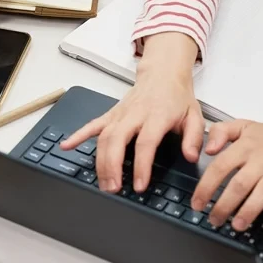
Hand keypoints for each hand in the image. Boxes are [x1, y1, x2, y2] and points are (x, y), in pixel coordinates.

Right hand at [61, 33, 202, 192]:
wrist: (163, 73)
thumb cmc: (178, 97)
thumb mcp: (195, 116)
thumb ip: (194, 138)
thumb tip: (191, 157)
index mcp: (157, 116)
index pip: (145, 143)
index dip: (141, 165)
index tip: (139, 185)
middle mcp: (135, 114)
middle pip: (117, 140)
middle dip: (112, 166)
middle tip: (113, 188)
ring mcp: (120, 114)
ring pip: (103, 136)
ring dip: (99, 161)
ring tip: (102, 183)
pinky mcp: (111, 114)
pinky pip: (92, 124)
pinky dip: (78, 135)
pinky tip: (67, 146)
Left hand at [192, 118, 262, 232]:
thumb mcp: (244, 126)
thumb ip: (220, 132)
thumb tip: (207, 149)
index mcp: (246, 147)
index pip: (220, 167)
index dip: (206, 187)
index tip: (197, 203)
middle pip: (239, 185)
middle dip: (223, 205)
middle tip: (214, 219)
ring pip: (262, 193)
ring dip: (248, 211)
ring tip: (237, 225)